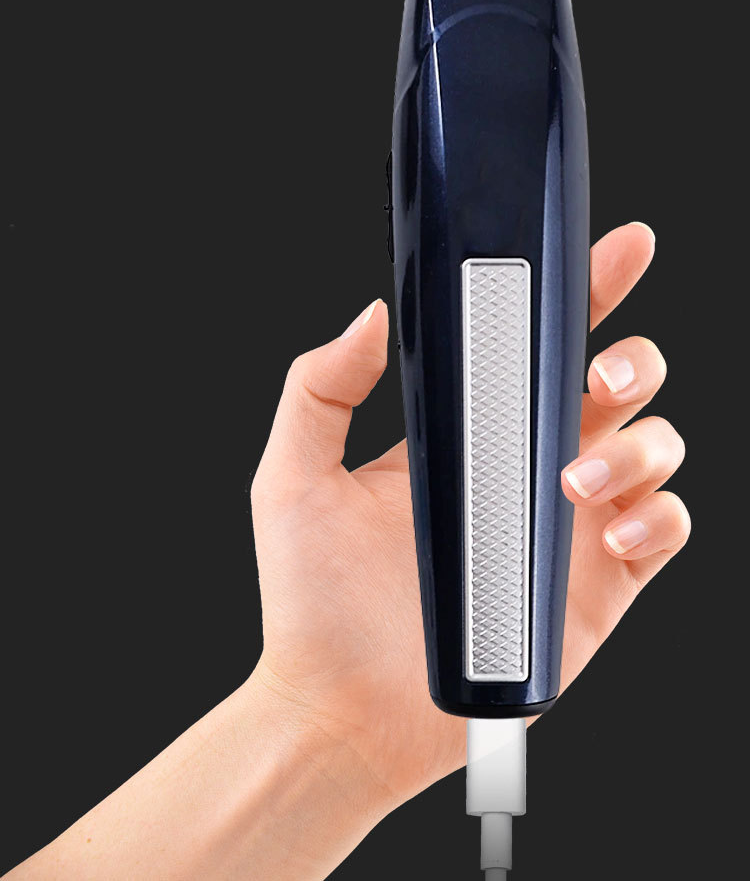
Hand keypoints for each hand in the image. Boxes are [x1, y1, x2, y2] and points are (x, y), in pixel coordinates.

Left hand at [250, 223, 688, 813]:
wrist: (339, 713)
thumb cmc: (312, 599)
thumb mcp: (294, 474)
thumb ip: (321, 384)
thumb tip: (373, 311)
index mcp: (471, 427)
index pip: (540, 342)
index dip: (589, 290)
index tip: (618, 248)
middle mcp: (529, 464)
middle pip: (620, 380)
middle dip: (634, 356)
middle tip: (601, 371)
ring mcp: (567, 525)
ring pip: (654, 446)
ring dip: (637, 443)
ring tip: (573, 479)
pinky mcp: (594, 588)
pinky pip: (663, 530)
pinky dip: (655, 515)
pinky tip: (607, 528)